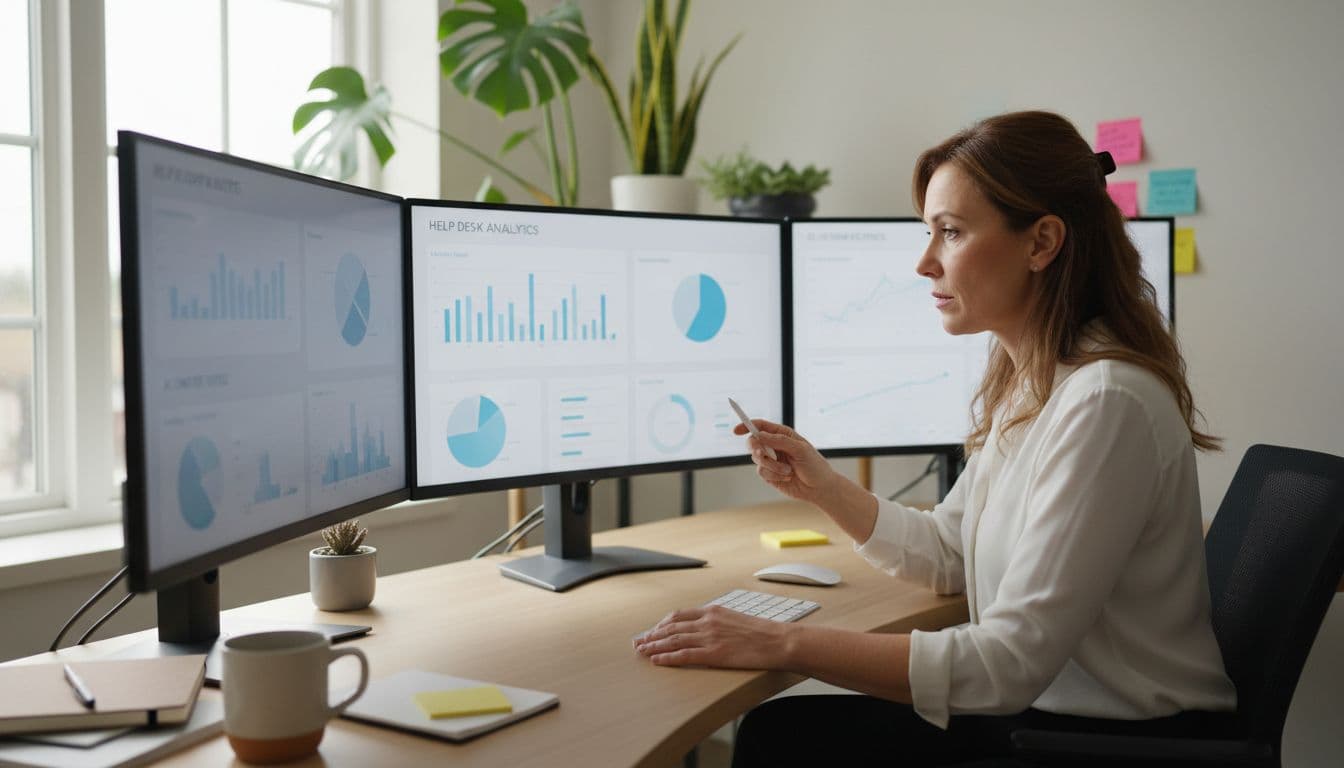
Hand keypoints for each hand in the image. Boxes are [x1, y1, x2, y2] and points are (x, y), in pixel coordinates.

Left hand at [632, 606, 792, 669]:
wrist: (778, 640)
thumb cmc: (762, 633)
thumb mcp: (735, 619)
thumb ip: (717, 622)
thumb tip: (705, 630)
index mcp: (713, 611)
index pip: (679, 616)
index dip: (662, 624)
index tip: (652, 630)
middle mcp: (707, 621)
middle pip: (671, 628)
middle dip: (652, 635)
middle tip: (639, 642)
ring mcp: (709, 637)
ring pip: (673, 641)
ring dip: (654, 646)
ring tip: (642, 652)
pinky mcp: (714, 654)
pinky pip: (684, 656)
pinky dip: (667, 658)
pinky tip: (657, 661)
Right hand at [733, 420, 834, 506]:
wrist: (819, 488)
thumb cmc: (814, 465)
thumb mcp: (800, 449)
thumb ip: (779, 441)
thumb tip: (760, 435)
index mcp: (782, 434)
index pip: (760, 426)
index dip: (746, 425)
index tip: (736, 430)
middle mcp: (774, 445)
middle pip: (753, 441)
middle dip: (757, 448)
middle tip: (762, 453)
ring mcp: (771, 460)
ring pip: (756, 458)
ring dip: (771, 465)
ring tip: (787, 470)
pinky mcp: (769, 474)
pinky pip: (761, 471)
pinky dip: (773, 474)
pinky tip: (787, 476)